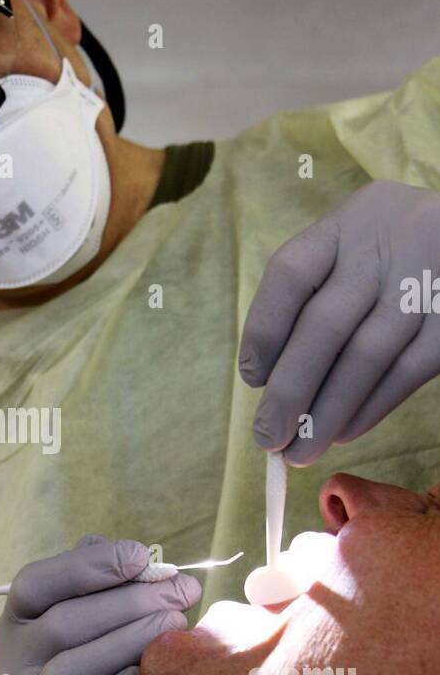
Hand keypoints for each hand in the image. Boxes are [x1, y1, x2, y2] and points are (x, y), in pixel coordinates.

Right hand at [0, 534, 200, 674]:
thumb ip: (112, 584)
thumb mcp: (107, 618)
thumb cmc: (111, 667)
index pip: (34, 584)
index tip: (142, 557)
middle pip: (60, 625)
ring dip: (125, 642)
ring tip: (174, 625)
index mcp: (18, 620)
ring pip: (67, 671)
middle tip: (180, 593)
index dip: (86, 567)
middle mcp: (12, 662)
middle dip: (126, 603)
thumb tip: (140, 560)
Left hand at [239, 181, 439, 463]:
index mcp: (348, 224)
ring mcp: (425, 282)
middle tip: (268, 438)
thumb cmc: (395, 255)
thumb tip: (272, 382)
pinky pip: (405, 373)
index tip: (252, 379)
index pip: (291, 274)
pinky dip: (369, 408)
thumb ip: (316, 297)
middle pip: (325, 324)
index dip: (263, 330)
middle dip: (290, 391)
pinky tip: (343, 432)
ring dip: (328, 413)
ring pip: (366, 357)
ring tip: (301, 451)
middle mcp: (386, 247)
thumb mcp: (355, 248)